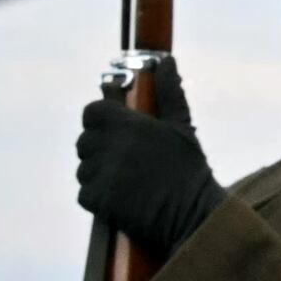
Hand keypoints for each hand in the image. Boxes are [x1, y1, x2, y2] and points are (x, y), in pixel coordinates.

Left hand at [77, 92, 223, 257]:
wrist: (194, 218)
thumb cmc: (189, 171)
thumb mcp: (182, 128)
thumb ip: (168, 93)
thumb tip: (166, 62)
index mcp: (123, 123)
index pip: (92, 112)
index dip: (104, 122)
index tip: (120, 133)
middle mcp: (106, 144)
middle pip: (86, 141)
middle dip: (103, 150)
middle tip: (131, 164)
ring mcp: (97, 172)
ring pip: (85, 168)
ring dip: (101, 174)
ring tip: (131, 185)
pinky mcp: (94, 198)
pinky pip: (86, 193)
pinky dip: (101, 197)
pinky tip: (125, 200)